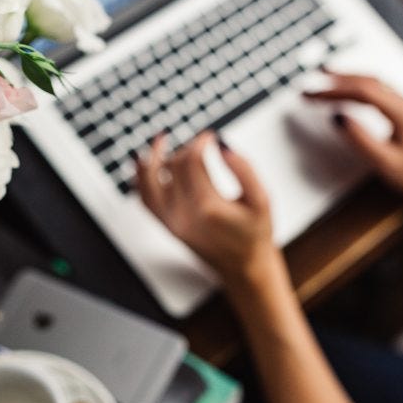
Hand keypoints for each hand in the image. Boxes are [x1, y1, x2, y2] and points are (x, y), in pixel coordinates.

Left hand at [136, 132, 274, 279]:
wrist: (244, 267)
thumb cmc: (255, 232)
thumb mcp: (261, 199)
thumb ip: (245, 169)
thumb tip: (222, 146)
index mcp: (207, 206)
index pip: (192, 161)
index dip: (200, 142)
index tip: (210, 135)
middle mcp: (183, 214)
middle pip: (174, 166)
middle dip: (186, 148)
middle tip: (201, 144)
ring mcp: (171, 221)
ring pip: (150, 181)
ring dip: (153, 157)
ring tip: (160, 140)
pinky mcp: (167, 225)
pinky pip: (145, 199)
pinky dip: (141, 179)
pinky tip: (145, 164)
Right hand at [305, 74, 402, 205]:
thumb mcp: (386, 163)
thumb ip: (360, 139)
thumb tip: (338, 119)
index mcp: (402, 112)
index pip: (361, 91)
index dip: (333, 90)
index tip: (312, 93)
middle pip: (368, 81)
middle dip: (338, 79)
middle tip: (314, 80)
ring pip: (376, 84)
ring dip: (350, 80)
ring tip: (328, 79)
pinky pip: (382, 93)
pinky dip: (362, 89)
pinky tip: (354, 93)